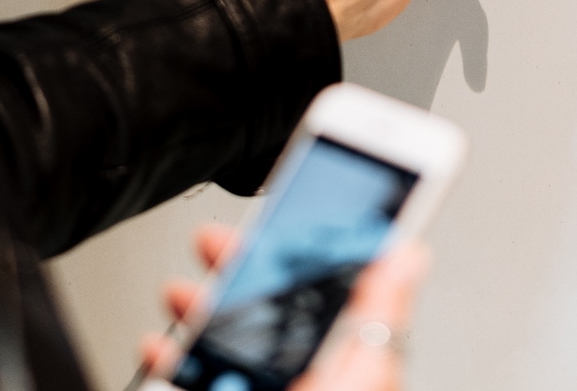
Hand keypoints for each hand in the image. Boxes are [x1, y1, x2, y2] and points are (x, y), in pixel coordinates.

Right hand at [140, 224, 427, 390]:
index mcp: (352, 356)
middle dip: (240, 269)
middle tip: (215, 242)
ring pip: (233, 341)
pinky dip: (177, 362)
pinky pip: (203, 381)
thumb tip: (412, 250)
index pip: (336, 283)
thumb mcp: (363, 373)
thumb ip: (381, 313)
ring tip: (182, 294)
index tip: (289, 203)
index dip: (311, 241)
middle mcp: (312, 376)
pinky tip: (164, 350)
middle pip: (275, 306)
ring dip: (202, 310)